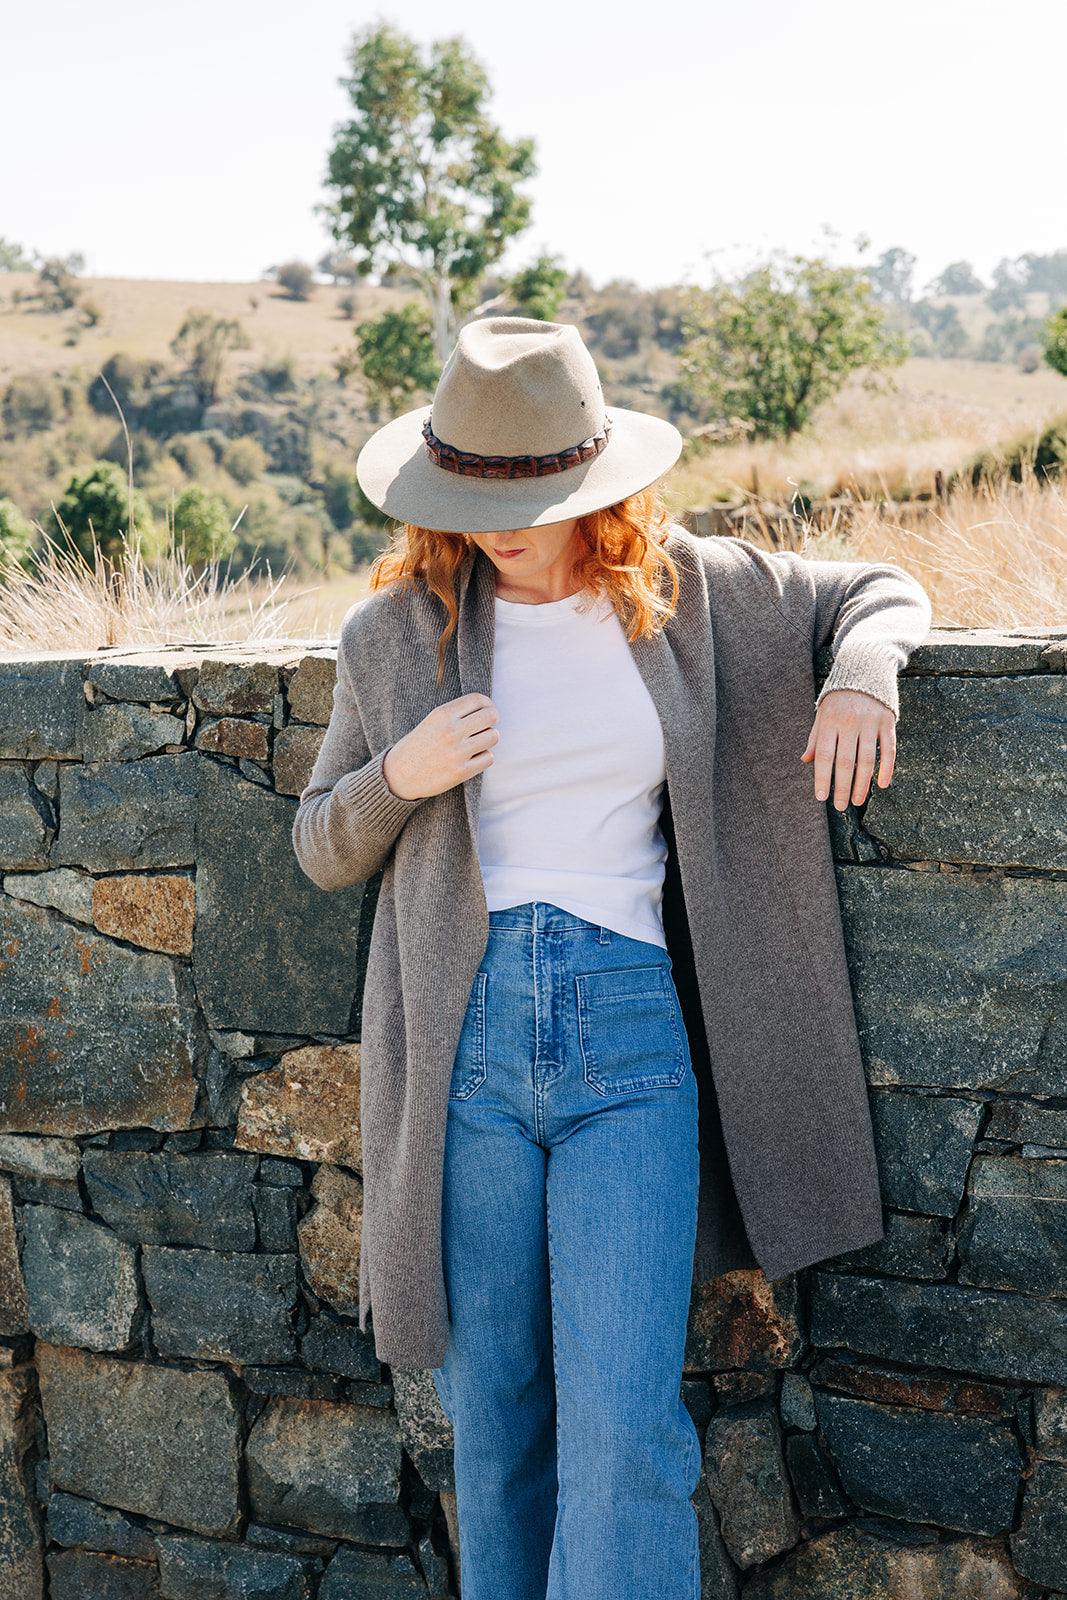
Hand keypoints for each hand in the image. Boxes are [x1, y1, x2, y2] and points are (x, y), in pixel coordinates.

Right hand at [382, 694, 498, 799]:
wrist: (399, 776)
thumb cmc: (418, 746)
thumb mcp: (432, 721)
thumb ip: (456, 714)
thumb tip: (488, 709)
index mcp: (441, 714)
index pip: (478, 699)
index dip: (487, 703)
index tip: (486, 709)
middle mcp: (450, 731)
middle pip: (491, 716)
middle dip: (492, 719)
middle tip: (486, 725)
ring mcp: (456, 753)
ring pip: (493, 736)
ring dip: (489, 738)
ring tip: (478, 742)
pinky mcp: (461, 772)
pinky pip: (489, 758)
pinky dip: (484, 757)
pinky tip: (473, 758)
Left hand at [800, 689, 896, 809]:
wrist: (865, 668)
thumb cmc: (839, 697)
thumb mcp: (822, 712)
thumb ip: (815, 737)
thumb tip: (806, 761)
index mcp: (829, 721)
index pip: (824, 756)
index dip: (822, 778)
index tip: (821, 798)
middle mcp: (849, 722)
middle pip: (845, 762)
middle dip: (841, 787)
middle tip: (840, 806)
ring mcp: (870, 721)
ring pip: (866, 759)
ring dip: (862, 783)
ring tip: (857, 801)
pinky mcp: (887, 721)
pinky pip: (889, 749)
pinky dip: (887, 768)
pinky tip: (881, 784)